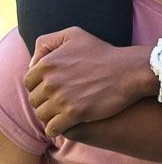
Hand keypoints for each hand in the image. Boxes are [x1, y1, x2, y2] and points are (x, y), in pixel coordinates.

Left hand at [25, 28, 153, 135]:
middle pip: (34, 100)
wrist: (130, 71)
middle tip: (59, 102)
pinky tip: (64, 125)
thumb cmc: (104, 53)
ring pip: (42, 115)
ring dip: (50, 116)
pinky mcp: (75, 114)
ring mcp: (62, 99)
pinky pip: (53, 128)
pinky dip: (55, 129)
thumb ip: (47, 43)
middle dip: (44, 101)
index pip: (29, 82)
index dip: (40, 86)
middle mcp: (51, 82)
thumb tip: (32, 63)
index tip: (53, 89)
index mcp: (47, 64)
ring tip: (62, 114)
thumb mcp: (74, 35)